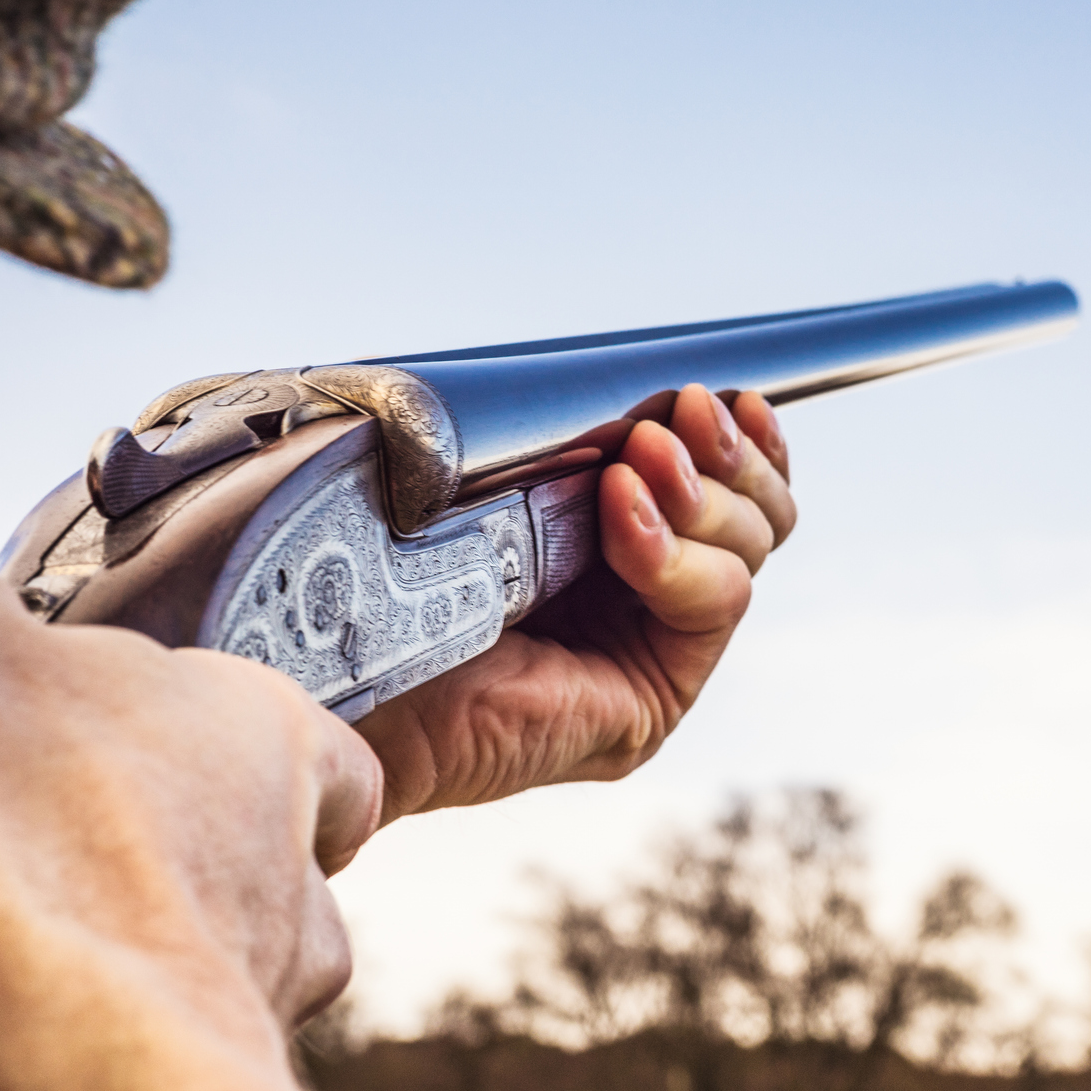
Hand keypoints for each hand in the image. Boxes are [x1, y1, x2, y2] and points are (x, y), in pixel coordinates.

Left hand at [353, 384, 794, 819]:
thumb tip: (627, 390)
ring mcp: (649, 650)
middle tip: (675, 417)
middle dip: (727, 456)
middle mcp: (638, 597)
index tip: (718, 394)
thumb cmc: (381, 567)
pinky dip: (675, 550)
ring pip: (748, 552)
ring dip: (702, 495)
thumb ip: (561, 437)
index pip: (719, 484)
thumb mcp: (488, 473)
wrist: (331, 667)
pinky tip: (621, 517)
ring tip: (633, 463)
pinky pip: (716, 604)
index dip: (739, 438)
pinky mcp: (650, 700)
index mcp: (604, 539)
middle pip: (758, 514)